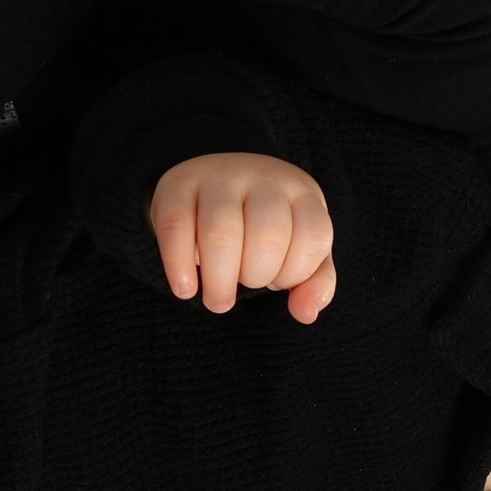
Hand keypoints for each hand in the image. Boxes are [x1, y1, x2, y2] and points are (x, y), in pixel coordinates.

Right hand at [147, 152, 336, 321]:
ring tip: (218, 301)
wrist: (216, 179)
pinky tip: (185, 289)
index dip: (296, 273)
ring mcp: (216, 177)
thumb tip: (306, 314)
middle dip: (256, 277)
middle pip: (267, 237)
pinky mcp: (176, 185)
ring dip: (220, 280)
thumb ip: (314, 282)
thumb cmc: (263, 225)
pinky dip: (179, 265)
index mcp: (300, 191)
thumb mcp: (298, 245)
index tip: (278, 281)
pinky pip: (176, 227)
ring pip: (221, 233)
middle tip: (243, 289)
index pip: (313, 237)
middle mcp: (261, 177)